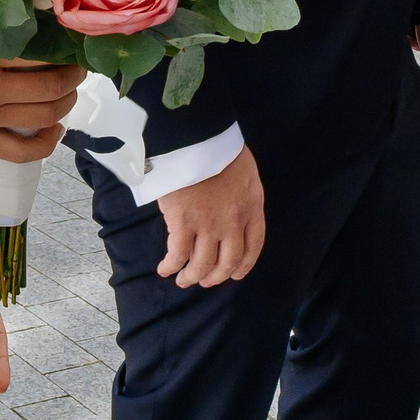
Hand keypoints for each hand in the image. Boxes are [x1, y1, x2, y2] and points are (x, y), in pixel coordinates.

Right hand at [0, 17, 86, 160]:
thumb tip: (5, 4)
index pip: (38, 48)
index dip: (63, 42)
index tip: (72, 34)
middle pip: (50, 84)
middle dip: (73, 73)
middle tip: (78, 61)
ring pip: (43, 116)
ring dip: (65, 103)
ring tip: (69, 89)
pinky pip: (19, 152)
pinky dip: (45, 145)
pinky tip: (54, 130)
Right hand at [158, 144, 264, 287]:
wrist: (198, 137)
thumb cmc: (219, 147)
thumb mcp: (244, 173)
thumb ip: (241, 197)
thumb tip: (228, 214)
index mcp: (252, 206)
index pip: (254, 246)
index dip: (244, 265)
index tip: (236, 274)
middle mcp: (233, 221)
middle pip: (228, 262)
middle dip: (217, 277)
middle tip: (205, 281)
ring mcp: (208, 224)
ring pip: (202, 265)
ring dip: (192, 277)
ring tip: (183, 280)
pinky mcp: (183, 223)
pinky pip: (177, 255)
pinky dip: (171, 266)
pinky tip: (165, 269)